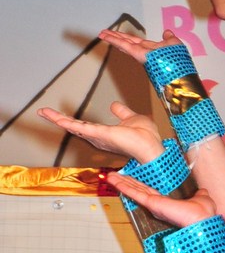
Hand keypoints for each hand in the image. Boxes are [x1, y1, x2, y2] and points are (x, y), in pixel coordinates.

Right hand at [37, 100, 162, 162]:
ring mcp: (98, 137)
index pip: (84, 126)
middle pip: (74, 128)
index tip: (58, 116)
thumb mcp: (131, 119)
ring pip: (74, 127)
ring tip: (43, 112)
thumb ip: (122, 113)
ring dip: (58, 119)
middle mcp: (98, 138)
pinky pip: (80, 127)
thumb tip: (114, 106)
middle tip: (43, 113)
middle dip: (58, 120)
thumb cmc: (146, 138)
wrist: (152, 147)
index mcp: (104, 134)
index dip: (71, 121)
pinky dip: (67, 122)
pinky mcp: (100, 135)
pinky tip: (56, 118)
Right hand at [99, 25, 183, 65]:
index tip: (117, 34)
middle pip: (126, 42)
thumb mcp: (174, 44)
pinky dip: (114, 40)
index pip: (134, 41)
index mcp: (150, 48)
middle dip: (115, 37)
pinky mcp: (137, 54)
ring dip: (112, 38)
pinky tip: (106, 37)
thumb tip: (167, 32)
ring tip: (101, 34)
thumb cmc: (178, 59)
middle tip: (103, 33)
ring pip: (123, 43)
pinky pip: (124, 46)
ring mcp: (139, 53)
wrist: (179, 68)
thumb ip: (169, 38)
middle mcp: (143, 51)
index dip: (125, 37)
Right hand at [106, 169, 217, 226]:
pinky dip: (123, 186)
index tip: (131, 178)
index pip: (149, 192)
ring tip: (109, 176)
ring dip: (121, 183)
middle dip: (125, 183)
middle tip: (113, 175)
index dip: (139, 185)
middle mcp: (158, 205)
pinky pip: (135, 193)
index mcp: (167, 203)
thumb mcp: (202, 199)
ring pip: (134, 191)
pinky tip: (114, 180)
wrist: (203, 220)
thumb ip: (199, 194)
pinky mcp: (152, 203)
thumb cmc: (204, 214)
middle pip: (138, 190)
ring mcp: (153, 204)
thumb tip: (202, 191)